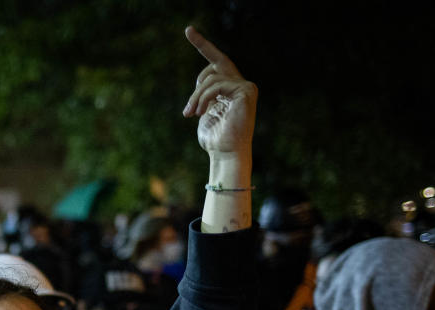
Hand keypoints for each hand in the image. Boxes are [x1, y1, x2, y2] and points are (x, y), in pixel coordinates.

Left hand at [183, 26, 257, 156]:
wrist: (225, 154)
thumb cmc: (214, 139)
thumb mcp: (203, 114)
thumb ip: (203, 97)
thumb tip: (198, 88)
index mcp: (230, 88)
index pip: (217, 62)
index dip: (203, 45)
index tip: (189, 30)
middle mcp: (241, 84)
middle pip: (215, 62)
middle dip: (199, 70)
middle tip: (188, 106)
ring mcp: (245, 87)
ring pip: (211, 77)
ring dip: (196, 96)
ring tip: (191, 114)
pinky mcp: (246, 91)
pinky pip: (216, 85)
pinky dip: (203, 98)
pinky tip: (200, 112)